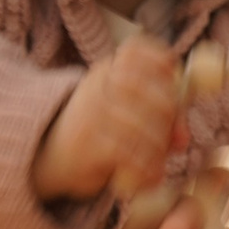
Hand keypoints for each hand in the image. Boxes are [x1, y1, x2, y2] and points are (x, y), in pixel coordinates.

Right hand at [33, 35, 187, 213]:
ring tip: (157, 165)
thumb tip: (183, 139)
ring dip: (158, 150)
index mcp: (106, 70)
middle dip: (171, 120)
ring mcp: (91, 111)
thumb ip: (156, 120)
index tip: (173, 89)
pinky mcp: (87, 141)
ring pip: (146, 126)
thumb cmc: (94, 134)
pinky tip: (146, 177)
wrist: (45, 159)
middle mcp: (98, 85)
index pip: (138, 51)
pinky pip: (130, 152)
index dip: (164, 66)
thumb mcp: (122, 115)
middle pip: (154, 93)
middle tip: (173, 142)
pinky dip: (145, 168)